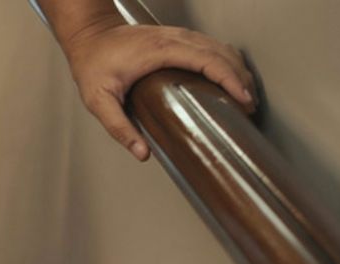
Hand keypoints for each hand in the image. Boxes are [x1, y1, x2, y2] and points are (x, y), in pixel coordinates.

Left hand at [64, 22, 257, 160]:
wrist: (90, 34)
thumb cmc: (92, 63)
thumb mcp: (98, 100)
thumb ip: (118, 127)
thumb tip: (142, 153)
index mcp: (160, 51)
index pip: (207, 60)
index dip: (229, 78)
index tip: (243, 98)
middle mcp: (174, 38)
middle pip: (221, 53)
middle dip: (240, 78)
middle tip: (249, 105)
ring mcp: (177, 35)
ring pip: (219, 46)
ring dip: (236, 68)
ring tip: (246, 95)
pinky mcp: (177, 37)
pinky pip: (210, 45)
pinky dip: (225, 60)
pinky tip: (230, 76)